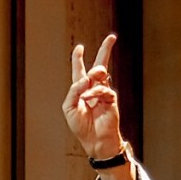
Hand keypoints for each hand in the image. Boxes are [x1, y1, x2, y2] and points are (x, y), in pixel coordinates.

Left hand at [62, 33, 122, 160]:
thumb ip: (73, 91)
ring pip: (101, 74)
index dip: (78, 59)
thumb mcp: (69, 108)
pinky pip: (104, 90)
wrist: (94, 141)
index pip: (80, 70)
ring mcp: (103, 94)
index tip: (79, 47)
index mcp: (81, 90)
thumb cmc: (81, 127)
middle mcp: (93, 89)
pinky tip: (89, 99)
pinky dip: (94, 93)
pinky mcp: (111, 100)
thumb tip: (85, 79)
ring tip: (86, 89)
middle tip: (111, 38)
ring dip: (93, 76)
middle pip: (100, 65)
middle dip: (105, 50)